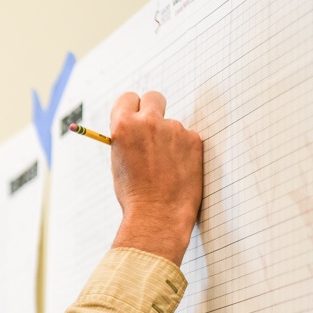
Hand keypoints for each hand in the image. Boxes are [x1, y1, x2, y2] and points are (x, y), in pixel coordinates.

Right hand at [107, 91, 202, 265]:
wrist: (158, 215)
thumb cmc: (134, 194)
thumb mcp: (118, 162)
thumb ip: (127, 138)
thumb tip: (135, 126)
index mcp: (124, 126)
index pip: (128, 97)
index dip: (131, 107)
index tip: (135, 116)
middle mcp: (149, 122)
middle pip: (154, 97)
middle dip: (153, 107)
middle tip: (154, 127)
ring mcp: (174, 129)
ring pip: (172, 125)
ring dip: (170, 139)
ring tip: (165, 168)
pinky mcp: (194, 140)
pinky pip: (188, 139)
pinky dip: (184, 151)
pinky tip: (178, 171)